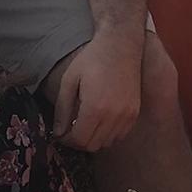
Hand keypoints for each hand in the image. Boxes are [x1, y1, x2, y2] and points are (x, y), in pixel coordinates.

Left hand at [51, 30, 142, 151]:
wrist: (121, 45)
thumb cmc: (92, 59)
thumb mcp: (69, 80)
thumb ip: (62, 109)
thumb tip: (58, 132)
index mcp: (95, 108)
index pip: (79, 140)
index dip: (67, 140)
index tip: (61, 134)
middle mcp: (113, 116)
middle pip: (92, 145)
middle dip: (78, 141)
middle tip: (70, 130)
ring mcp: (127, 116)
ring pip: (106, 143)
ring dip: (93, 138)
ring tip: (85, 123)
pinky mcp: (134, 113)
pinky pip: (119, 135)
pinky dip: (108, 134)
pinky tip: (100, 120)